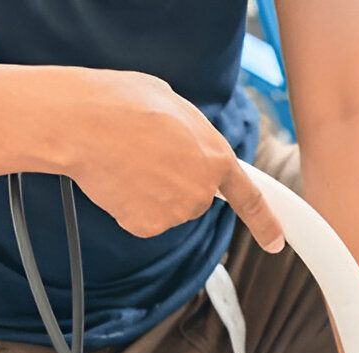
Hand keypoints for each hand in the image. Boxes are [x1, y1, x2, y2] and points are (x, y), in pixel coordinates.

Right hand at [58, 68, 284, 247]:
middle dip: (174, 179)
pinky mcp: (147, 226)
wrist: (83, 124)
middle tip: (146, 151)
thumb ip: (190, 133)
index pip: (251, 198)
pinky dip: (127, 203)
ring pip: (166, 207)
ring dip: (148, 189)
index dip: (265, 223)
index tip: (275, 241)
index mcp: (216, 157)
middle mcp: (202, 191)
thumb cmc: (123, 104)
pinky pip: (141, 218)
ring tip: (126, 159)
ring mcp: (175, 212)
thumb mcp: (172, 104)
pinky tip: (116, 179)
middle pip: (194, 197)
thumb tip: (182, 140)